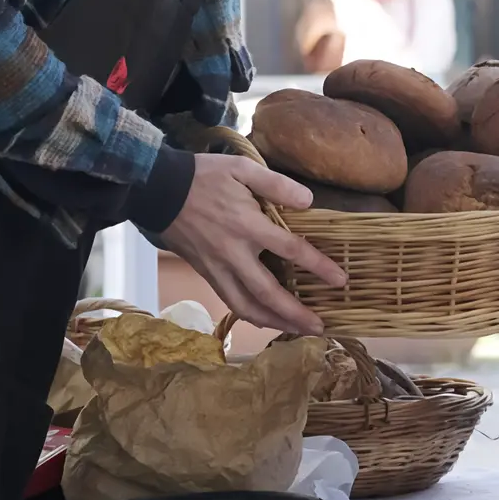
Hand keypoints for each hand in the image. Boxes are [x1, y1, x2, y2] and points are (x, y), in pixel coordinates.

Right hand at [158, 153, 345, 334]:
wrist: (159, 190)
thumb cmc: (204, 176)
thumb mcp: (242, 168)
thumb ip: (277, 184)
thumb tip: (308, 201)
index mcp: (247, 225)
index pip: (291, 250)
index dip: (318, 266)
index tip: (340, 280)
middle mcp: (233, 254)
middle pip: (268, 293)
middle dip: (295, 313)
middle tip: (320, 327)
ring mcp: (217, 268)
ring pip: (246, 306)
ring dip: (274, 323)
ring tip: (297, 331)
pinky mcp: (206, 274)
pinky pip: (231, 302)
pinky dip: (251, 315)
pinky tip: (266, 318)